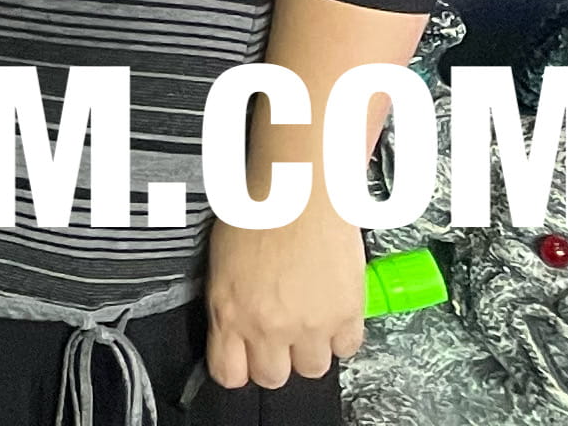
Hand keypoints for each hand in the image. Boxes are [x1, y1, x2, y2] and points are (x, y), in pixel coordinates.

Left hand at [204, 194, 365, 390]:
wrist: (297, 190)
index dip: (237, 368)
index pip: (228, 374)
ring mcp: (309, 325)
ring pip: (312, 369)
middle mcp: (267, 326)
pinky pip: (345, 349)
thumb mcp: (221, 262)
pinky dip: (340, 335)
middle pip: (272, 378)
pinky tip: (330, 310)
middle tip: (278, 336)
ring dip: (309, 349)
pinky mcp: (345, 316)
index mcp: (228, 311)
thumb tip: (232, 328)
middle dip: (275, 360)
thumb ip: (228, 305)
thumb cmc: (256, 212)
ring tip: (306, 319)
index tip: (243, 359)